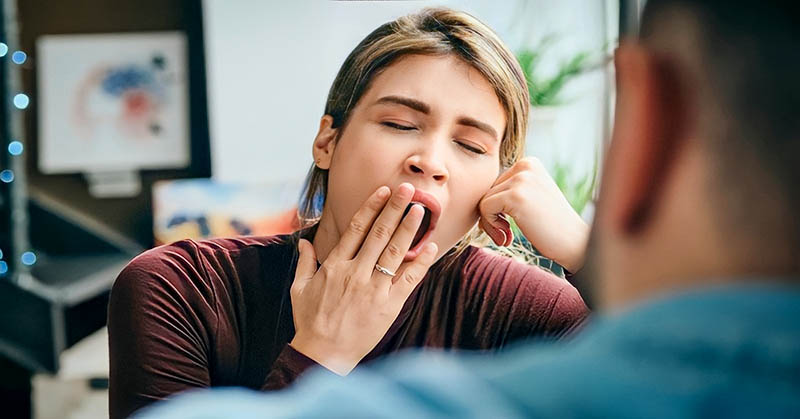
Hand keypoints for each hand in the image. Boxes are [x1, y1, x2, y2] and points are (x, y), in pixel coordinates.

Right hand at [289, 183, 437, 374]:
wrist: (323, 354)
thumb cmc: (310, 322)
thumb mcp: (300, 289)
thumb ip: (304, 262)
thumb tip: (303, 241)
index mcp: (335, 265)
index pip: (357, 228)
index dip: (372, 207)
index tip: (383, 190)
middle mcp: (355, 273)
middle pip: (379, 233)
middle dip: (395, 208)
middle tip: (408, 189)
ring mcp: (373, 289)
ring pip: (394, 252)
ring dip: (409, 228)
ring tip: (421, 210)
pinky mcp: (388, 305)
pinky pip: (408, 280)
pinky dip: (420, 262)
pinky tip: (431, 247)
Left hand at [478, 157, 588, 271]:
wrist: (574, 243)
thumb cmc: (550, 226)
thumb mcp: (531, 197)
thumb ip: (508, 190)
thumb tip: (473, 193)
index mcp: (529, 163)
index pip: (494, 183)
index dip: (496, 207)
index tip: (509, 223)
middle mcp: (525, 165)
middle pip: (486, 190)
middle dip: (492, 215)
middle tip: (507, 233)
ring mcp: (521, 180)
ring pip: (483, 200)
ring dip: (490, 223)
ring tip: (507, 235)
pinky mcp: (515, 196)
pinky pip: (484, 209)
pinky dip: (490, 227)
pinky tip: (507, 237)